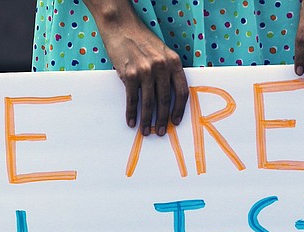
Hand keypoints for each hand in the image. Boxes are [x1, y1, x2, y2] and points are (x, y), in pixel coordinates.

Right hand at [84, 0, 187, 135]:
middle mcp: (161, 67)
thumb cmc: (142, 41)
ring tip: (146, 131)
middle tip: (161, 132)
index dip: (180, 109)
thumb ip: (167, 71)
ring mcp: (145, 71)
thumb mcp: (162, 53)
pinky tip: (131, 121)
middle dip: (163, 119)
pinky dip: (132, 113)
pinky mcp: (129, 74)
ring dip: (147, 120)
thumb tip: (167, 98)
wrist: (122, 27)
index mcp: (173, 62)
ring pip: (149, 103)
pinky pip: (132, 99)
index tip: (176, 121)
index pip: (182, 91)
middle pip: (165, 100)